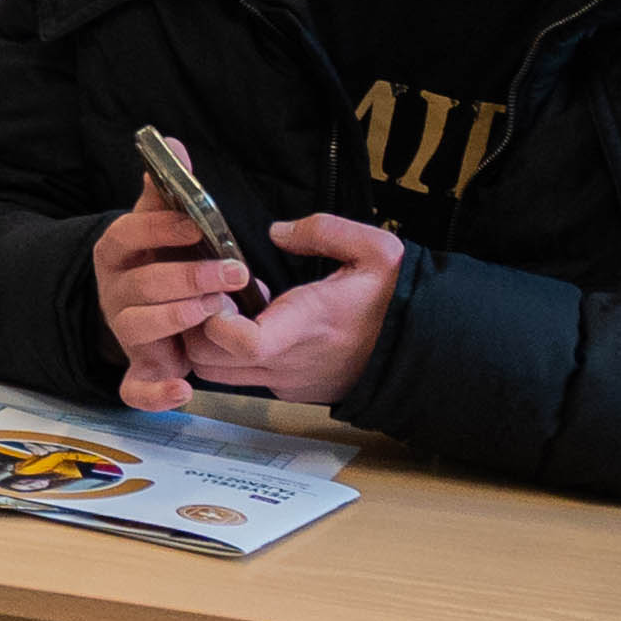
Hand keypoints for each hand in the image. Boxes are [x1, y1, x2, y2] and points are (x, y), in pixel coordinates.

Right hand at [85, 194, 257, 411]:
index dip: (159, 229)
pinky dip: (156, 393)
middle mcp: (115, 293)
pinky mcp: (139, 369)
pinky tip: (184, 388)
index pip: (126, 234)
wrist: (145, 311)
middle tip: (233, 272)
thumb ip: (167, 190)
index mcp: (117, 253)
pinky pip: (134, 388)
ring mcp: (125, 332)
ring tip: (216, 311)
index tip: (198, 224)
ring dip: (179, 318)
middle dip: (188, 277)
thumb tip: (173, 144)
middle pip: (140, 285)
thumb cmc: (161, 262)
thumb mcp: (162, 225)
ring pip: (138, 327)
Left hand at [175, 211, 400, 411]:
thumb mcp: (374, 250)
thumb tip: (278, 232)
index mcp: (307, 325)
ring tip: (230, 307)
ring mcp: (286, 380)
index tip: (220, 290)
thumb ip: (324, 231)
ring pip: (217, 372)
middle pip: (209, 359)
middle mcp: (289, 361)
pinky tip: (252, 322)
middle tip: (213, 292)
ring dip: (210, 341)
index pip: (244, 342)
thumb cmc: (398, 301)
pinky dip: (231, 354)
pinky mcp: (289, 389)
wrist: (423, 350)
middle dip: (196, 324)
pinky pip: (241, 378)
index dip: (216, 319)